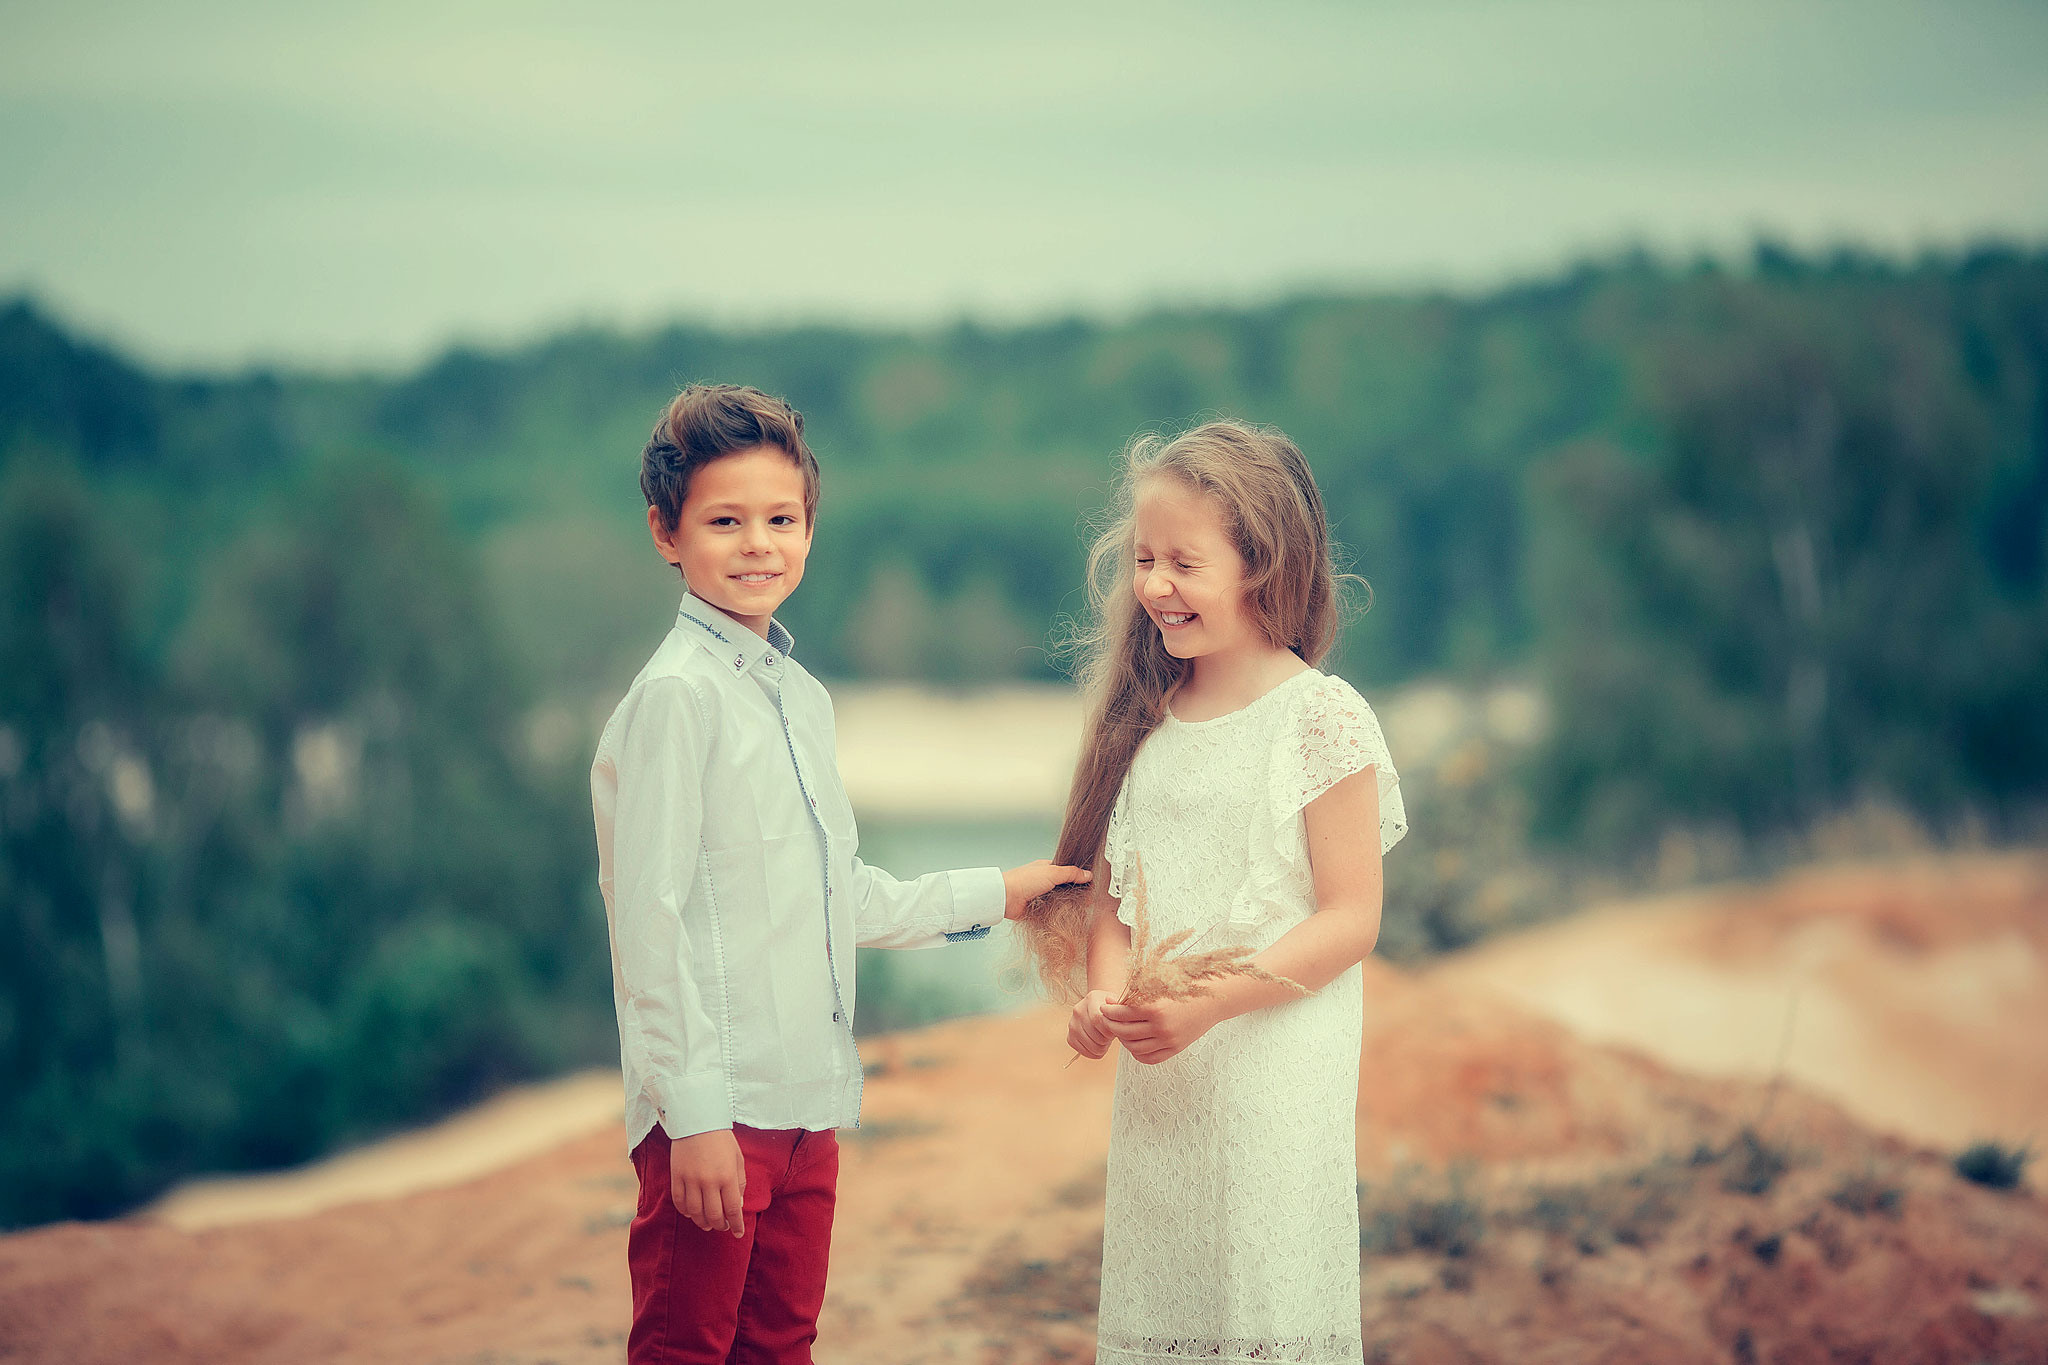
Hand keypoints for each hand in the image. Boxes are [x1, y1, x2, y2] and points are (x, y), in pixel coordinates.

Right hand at [670, 1129, 746, 1237]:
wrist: (697, 1121)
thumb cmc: (722, 1140)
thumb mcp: (738, 1159)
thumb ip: (740, 1183)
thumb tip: (738, 1205)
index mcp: (728, 1177)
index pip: (733, 1210)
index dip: (736, 1225)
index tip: (738, 1233)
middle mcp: (709, 1181)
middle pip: (714, 1215)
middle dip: (720, 1226)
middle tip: (723, 1227)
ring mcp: (691, 1180)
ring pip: (695, 1212)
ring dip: (702, 1222)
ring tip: (708, 1224)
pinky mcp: (677, 1177)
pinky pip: (679, 1202)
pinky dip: (685, 1212)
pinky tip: (691, 1213)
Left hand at [1002, 859, 1093, 920]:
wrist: (1006, 898)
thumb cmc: (1024, 880)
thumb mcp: (1052, 872)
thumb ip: (1071, 873)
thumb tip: (1088, 874)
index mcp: (1047, 869)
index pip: (1067, 872)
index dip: (1079, 878)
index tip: (1090, 885)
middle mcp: (1044, 882)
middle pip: (1065, 888)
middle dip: (1076, 893)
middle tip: (1089, 901)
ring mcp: (1042, 896)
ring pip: (1061, 901)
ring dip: (1069, 905)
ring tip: (1082, 910)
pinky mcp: (1038, 910)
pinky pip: (1053, 912)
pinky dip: (1060, 914)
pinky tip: (1069, 916)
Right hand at [1067, 989, 1116, 1058]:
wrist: (1100, 1008)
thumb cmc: (1112, 1008)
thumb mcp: (1118, 1003)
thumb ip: (1118, 1006)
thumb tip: (1111, 1002)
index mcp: (1091, 999)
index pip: (1097, 1019)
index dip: (1108, 1030)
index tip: (1114, 1031)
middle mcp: (1078, 1010)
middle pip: (1094, 1034)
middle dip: (1107, 1039)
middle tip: (1111, 1036)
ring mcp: (1072, 1024)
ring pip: (1090, 1045)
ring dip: (1102, 1047)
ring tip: (1105, 1039)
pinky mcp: (1070, 1037)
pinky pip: (1083, 1052)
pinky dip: (1094, 1053)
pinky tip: (1099, 1045)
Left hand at [1100, 994, 1225, 1065]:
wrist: (1212, 999)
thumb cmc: (1183, 985)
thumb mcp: (1159, 983)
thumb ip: (1135, 992)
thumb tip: (1110, 1001)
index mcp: (1156, 1007)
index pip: (1122, 1013)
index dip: (1109, 1010)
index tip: (1104, 1006)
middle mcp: (1161, 1027)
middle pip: (1124, 1031)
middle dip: (1111, 1024)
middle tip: (1108, 1018)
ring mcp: (1168, 1040)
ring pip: (1134, 1047)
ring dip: (1123, 1039)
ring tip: (1121, 1029)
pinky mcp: (1175, 1049)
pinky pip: (1149, 1058)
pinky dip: (1136, 1052)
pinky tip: (1134, 1042)